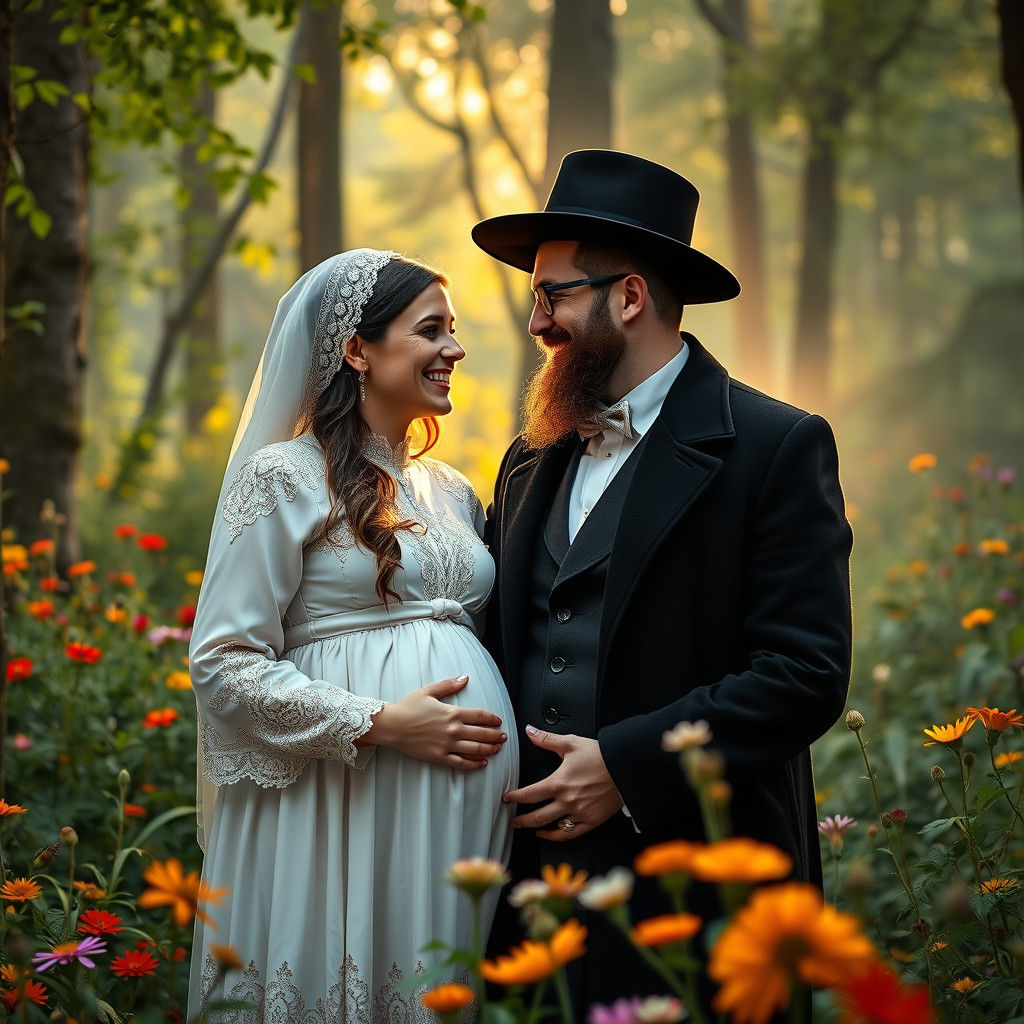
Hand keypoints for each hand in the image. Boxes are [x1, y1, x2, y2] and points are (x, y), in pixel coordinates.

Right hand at [361, 674, 506, 769]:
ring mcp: (447, 745)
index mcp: (452, 713)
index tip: (499, 721)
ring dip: (489, 749)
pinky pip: (460, 763)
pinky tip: (482, 763)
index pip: (479, 716)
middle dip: (495, 735)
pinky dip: (474, 764)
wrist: (392, 725)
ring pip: (475, 749)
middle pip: (481, 733)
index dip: (492, 719)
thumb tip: (466, 678)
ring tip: (498, 749)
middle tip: (504, 737)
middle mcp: (453, 730)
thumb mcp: (429, 691)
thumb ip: (449, 685)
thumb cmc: (408, 707)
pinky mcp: (439, 757)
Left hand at [503, 726, 622, 840]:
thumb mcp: (570, 743)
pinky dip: (557, 836)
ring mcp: (579, 813)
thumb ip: (546, 739)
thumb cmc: (600, 755)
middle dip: (521, 820)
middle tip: (513, 820)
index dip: (515, 797)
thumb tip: (530, 731)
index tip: (507, 798)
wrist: (624, 767)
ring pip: (552, 828)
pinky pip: (570, 834)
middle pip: (537, 816)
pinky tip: (550, 833)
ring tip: (529, 827)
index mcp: (559, 783)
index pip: (529, 794)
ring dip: (537, 828)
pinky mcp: (592, 821)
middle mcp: (567, 801)